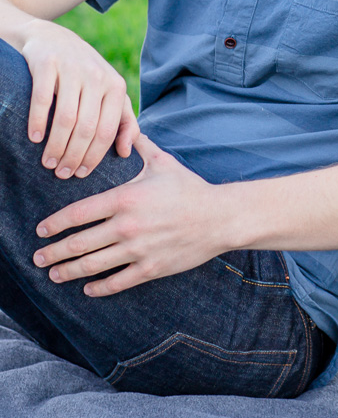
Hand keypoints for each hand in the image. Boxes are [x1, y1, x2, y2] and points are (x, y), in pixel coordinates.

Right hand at [21, 19, 138, 177]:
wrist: (51, 37)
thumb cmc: (84, 73)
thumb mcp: (108, 91)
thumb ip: (123, 119)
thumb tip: (127, 152)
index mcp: (115, 86)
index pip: (108, 130)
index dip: (95, 157)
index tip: (82, 174)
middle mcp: (97, 76)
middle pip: (87, 128)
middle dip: (74, 156)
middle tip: (62, 174)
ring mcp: (73, 68)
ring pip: (66, 118)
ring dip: (56, 146)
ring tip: (48, 162)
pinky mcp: (48, 63)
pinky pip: (43, 99)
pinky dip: (38, 122)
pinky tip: (34, 138)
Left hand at [32, 134, 222, 295]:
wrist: (219, 217)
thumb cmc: (190, 189)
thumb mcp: (163, 162)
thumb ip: (140, 146)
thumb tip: (129, 129)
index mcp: (125, 198)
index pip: (78, 213)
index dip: (55, 224)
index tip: (41, 231)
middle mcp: (126, 226)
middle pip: (79, 244)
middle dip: (54, 253)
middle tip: (39, 257)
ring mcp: (137, 250)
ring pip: (93, 265)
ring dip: (69, 271)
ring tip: (55, 274)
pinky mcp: (150, 269)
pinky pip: (117, 282)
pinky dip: (99, 287)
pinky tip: (88, 288)